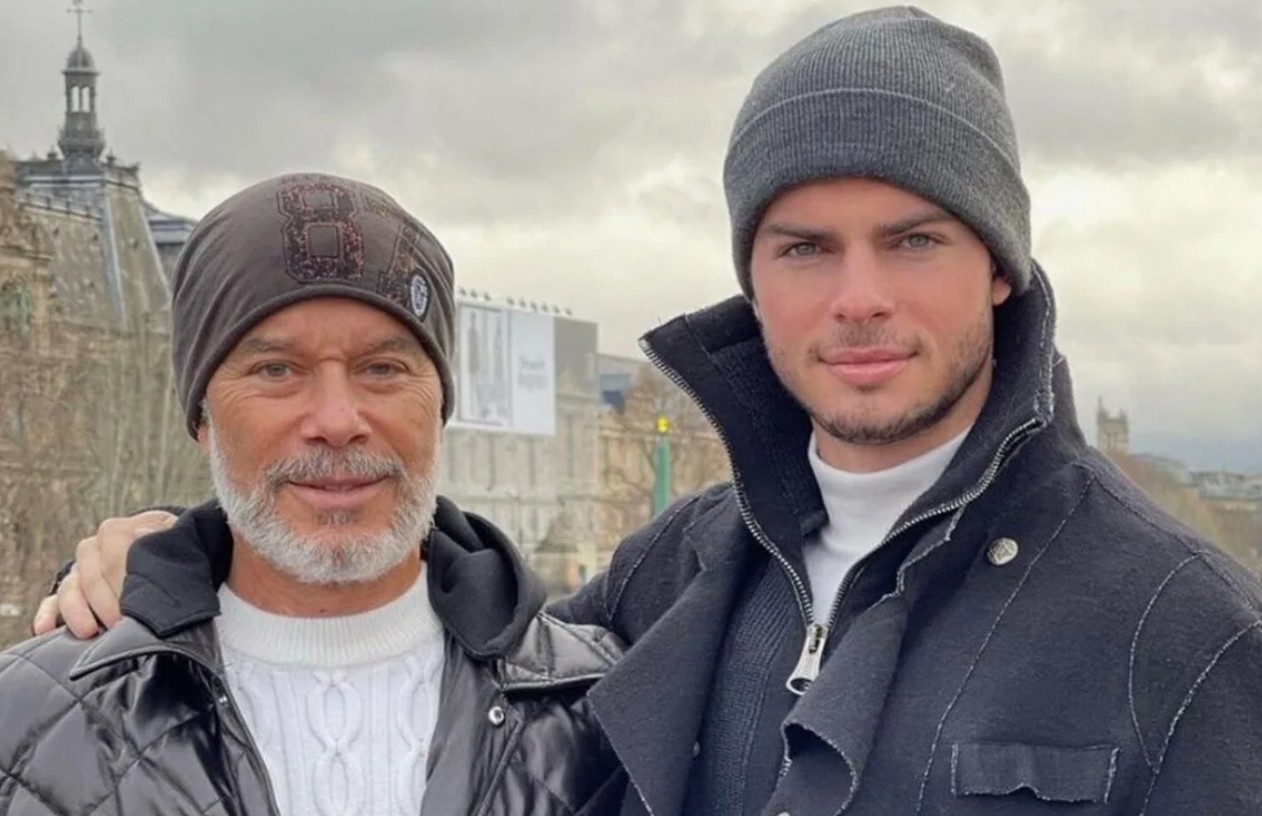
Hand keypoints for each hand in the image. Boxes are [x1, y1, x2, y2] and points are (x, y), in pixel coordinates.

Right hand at [31, 510, 178, 637]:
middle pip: (92, 576)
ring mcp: (78, 571)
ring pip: (70, 590)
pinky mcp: (69, 592)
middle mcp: (92, 549)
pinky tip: (46, 630)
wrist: (159, 550)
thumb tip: (153, 547)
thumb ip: (165, 542)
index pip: (114, 555)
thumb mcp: (172, 538)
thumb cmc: (167, 547)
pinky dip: (48, 616)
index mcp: (117, 532)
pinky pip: (53, 602)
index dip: (123, 581)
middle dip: (105, 603)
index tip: (135, 604)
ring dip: (77, 611)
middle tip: (120, 625)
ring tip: (88, 631)